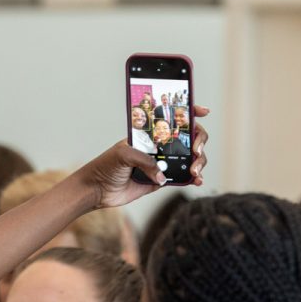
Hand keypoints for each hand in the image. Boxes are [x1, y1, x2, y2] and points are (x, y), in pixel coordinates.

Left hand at [76, 106, 209, 208]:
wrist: (96, 189)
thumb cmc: (105, 166)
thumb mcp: (124, 155)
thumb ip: (145, 161)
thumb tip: (163, 175)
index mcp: (149, 134)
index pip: (172, 118)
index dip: (190, 112)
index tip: (204, 112)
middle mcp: (158, 146)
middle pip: (188, 139)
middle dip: (198, 141)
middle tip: (196, 151)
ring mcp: (161, 163)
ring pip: (189, 159)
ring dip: (198, 162)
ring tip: (194, 171)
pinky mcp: (160, 180)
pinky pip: (182, 178)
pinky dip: (193, 179)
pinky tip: (197, 180)